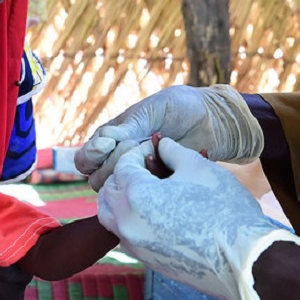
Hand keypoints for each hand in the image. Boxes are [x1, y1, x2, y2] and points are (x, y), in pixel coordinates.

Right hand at [75, 85, 263, 189]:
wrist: (213, 118)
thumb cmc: (179, 107)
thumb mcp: (150, 111)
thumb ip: (126, 128)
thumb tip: (101, 142)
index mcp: (111, 138)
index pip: (86, 159)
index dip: (91, 157)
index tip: (108, 146)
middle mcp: (121, 159)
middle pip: (99, 179)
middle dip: (117, 163)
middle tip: (139, 145)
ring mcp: (141, 175)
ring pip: (122, 189)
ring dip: (135, 173)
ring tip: (155, 154)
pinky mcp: (161, 186)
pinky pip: (150, 192)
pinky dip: (158, 179)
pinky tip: (170, 164)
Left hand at [97, 138, 299, 299]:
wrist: (244, 260)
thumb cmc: (224, 209)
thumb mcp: (198, 168)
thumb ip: (173, 152)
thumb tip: (161, 145)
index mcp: (134, 196)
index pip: (123, 165)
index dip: (138, 151)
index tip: (155, 146)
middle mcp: (126, 223)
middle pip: (108, 191)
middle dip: (124, 174)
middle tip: (148, 166)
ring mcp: (134, 245)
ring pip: (111, 216)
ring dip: (122, 198)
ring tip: (149, 186)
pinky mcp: (147, 261)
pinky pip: (127, 234)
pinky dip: (132, 218)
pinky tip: (158, 210)